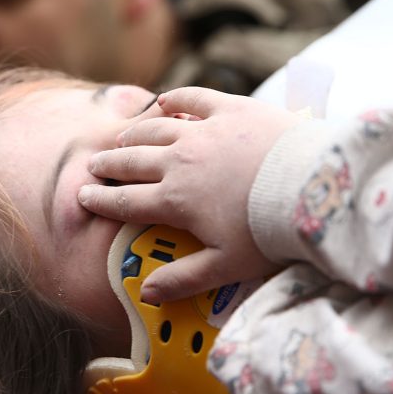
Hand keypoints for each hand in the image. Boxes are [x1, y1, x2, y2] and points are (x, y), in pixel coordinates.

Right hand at [78, 87, 299, 303]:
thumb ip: (183, 279)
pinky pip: (195, 99)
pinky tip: (164, 100)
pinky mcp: (231, 109)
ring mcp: (204, 131)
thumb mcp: (225, 266)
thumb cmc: (268, 232)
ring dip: (134, 134)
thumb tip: (147, 294)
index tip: (83, 195)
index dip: (101, 200)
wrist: (309, 187)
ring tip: (122, 137)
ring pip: (156, 129)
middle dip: (109, 165)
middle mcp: (179, 162)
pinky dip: (176, 99)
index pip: (126, 201)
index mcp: (174, 201)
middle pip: (132, 161)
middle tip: (94, 165)